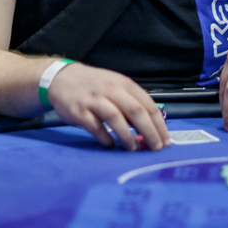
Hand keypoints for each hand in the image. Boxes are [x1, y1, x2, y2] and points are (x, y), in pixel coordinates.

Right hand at [48, 63, 170, 150]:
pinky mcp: (79, 111)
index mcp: (124, 83)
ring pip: (116, 118)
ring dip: (128, 136)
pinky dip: (105, 138)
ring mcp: (94, 100)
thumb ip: (131, 102)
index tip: (165, 140)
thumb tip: (150, 128)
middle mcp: (111, 89)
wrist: (62, 78)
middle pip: (135, 111)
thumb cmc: (95, 85)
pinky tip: (110, 145)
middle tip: (155, 148)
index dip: (158, 124)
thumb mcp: (115, 86)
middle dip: (149, 131)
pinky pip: (95, 127)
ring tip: (134, 149)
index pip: (147, 104)